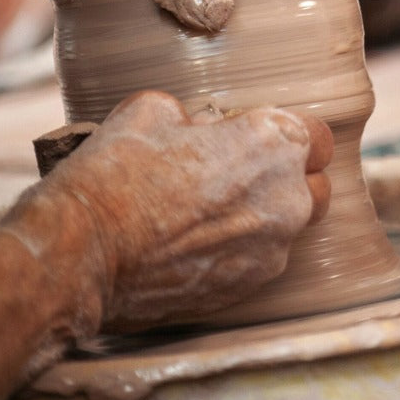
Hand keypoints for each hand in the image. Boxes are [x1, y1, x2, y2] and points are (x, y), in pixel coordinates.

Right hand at [28, 92, 332, 330]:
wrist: (82, 252)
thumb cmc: (117, 172)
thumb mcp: (154, 110)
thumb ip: (197, 117)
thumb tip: (201, 129)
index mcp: (274, 143)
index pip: (317, 137)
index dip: (290, 136)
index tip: (259, 140)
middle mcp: (287, 198)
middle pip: (314, 185)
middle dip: (287, 179)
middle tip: (240, 175)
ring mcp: (270, 250)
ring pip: (288, 227)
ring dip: (264, 217)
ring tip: (212, 213)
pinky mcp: (246, 288)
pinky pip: (260, 261)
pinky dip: (239, 251)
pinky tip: (198, 243)